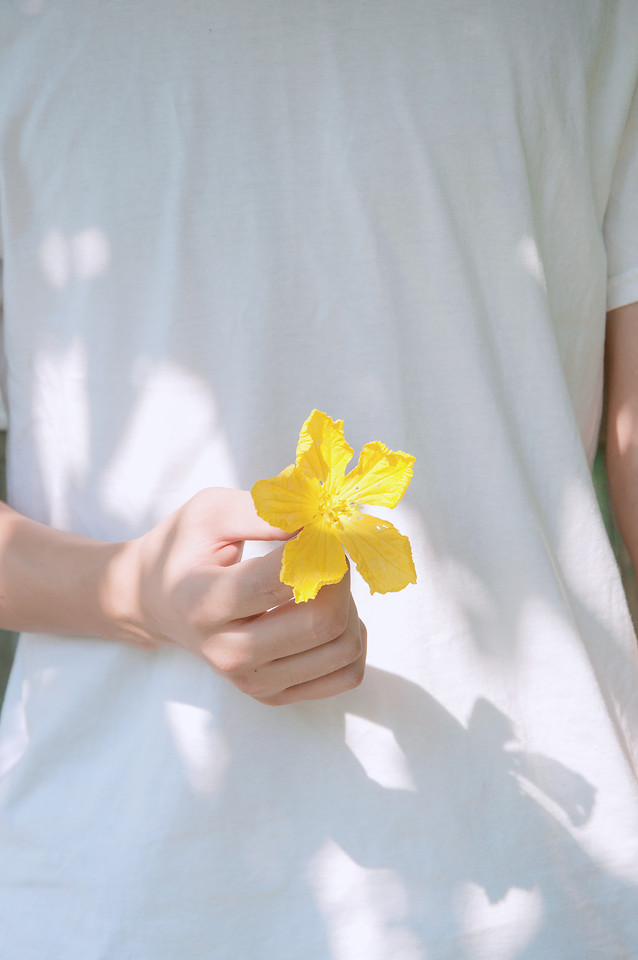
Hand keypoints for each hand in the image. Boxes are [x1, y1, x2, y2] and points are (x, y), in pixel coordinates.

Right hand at [120, 488, 366, 704]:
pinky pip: (346, 672)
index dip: (316, 549)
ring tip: (324, 585)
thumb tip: (321, 521)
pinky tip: (329, 614)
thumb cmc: (186, 549)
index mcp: (203, 602)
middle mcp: (227, 652)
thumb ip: (266, 512)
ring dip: (349, 607)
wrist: (157, 602)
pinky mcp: (273, 694)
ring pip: (342, 649)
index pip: (281, 581)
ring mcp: (252, 682)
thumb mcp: (212, 512)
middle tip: (327, 554)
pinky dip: (353, 638)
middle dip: (340, 577)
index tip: (318, 528)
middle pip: (322, 621)